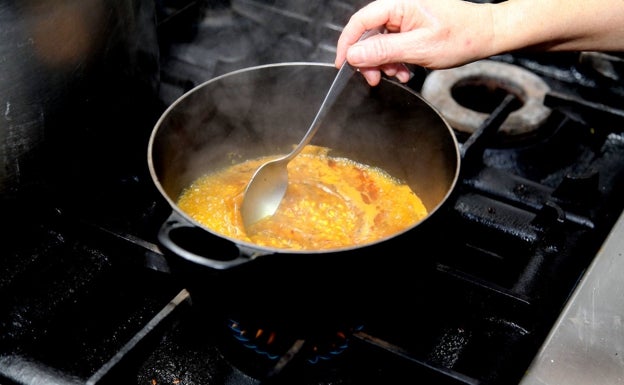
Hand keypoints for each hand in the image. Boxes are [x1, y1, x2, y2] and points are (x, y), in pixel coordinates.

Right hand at [335, 0, 495, 85]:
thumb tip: (354, 54)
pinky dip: (395, 61)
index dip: (347, 45)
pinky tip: (405, 70)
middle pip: (368, 34)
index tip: (343, 65)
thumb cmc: (460, 37)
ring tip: (399, 75)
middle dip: (370, 60)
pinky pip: (392, 45)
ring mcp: (404, 18)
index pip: (360, 22)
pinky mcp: (410, 27)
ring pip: (379, 43)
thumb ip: (383, 51)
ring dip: (385, 63)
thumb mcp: (418, 48)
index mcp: (399, 4)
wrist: (485, 35)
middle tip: (375, 79)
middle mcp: (399, 7)